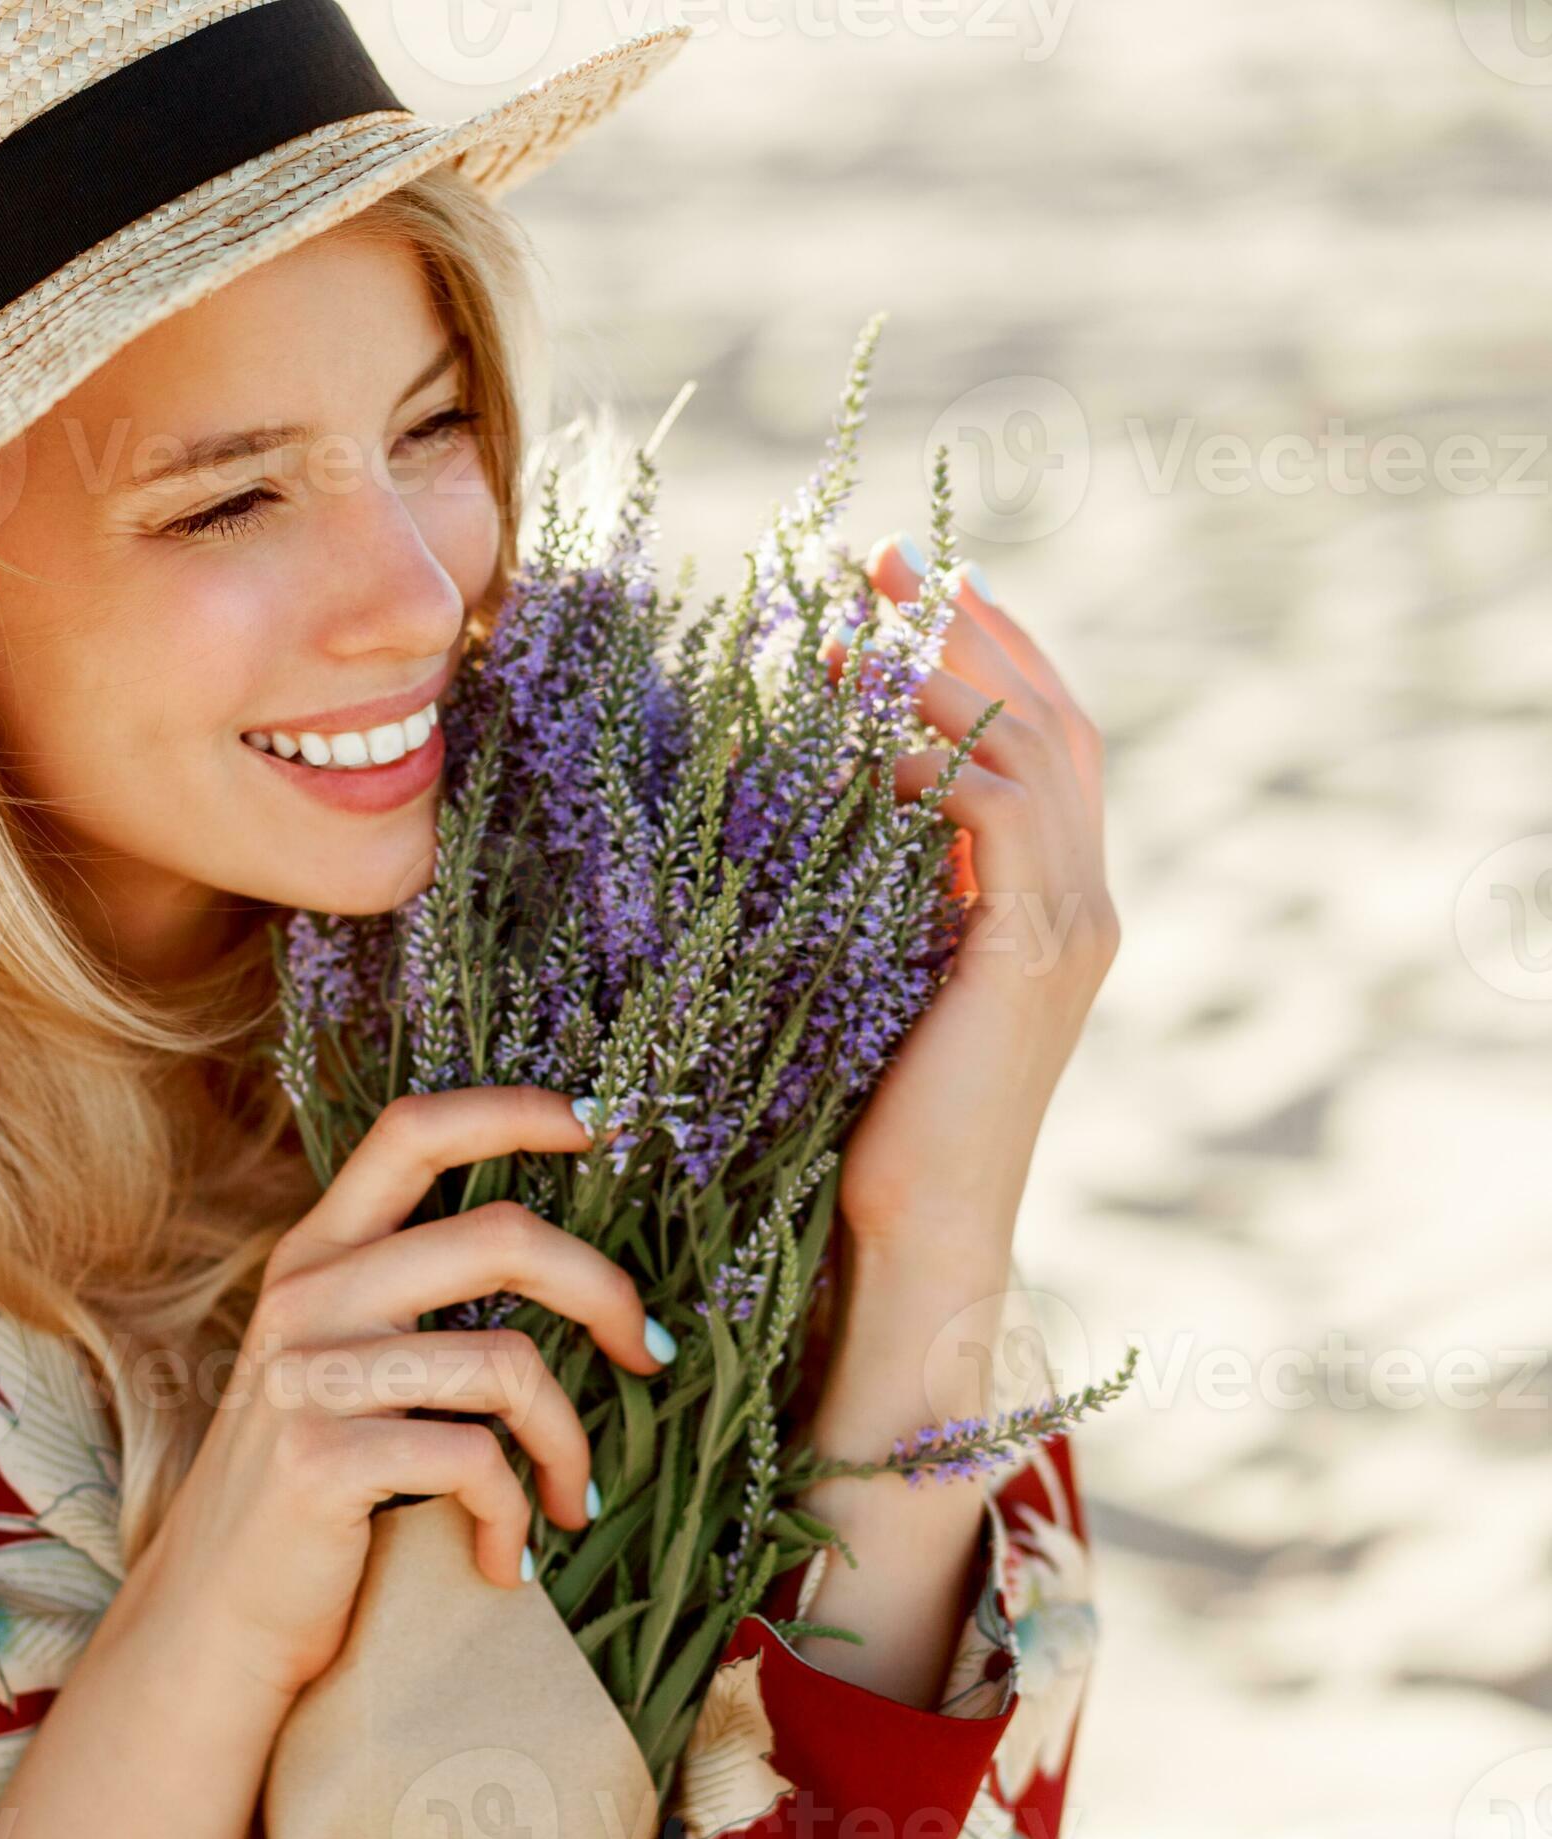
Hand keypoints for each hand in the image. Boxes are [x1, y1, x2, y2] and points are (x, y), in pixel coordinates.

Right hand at [107, 1086, 673, 1703]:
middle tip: (649, 1351)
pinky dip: (516, 1519)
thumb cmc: (308, 1499)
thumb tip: (565, 1275)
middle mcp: (308, 1294)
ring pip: (507, 1363)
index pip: (411, 1130)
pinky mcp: (323, 1457)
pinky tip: (508, 1560)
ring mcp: (309, 1372)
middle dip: (605, 1291)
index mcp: (317, 1255)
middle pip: (499, 1235)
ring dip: (570, 1446)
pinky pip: (476, 1462)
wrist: (213, 1618)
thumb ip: (408, 1306)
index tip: (596, 1125)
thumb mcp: (339, 1372)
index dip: (510, 1111)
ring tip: (572, 1500)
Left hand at [832, 541, 1116, 1283]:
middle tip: (878, 558)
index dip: (983, 649)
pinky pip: (1001, 819)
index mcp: (1050, 901)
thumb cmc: (864, 1115)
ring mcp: (1072, 926)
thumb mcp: (872, 970)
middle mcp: (1082, 902)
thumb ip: (878, 888)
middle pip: (1053, 718)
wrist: (909, 1227)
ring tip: (857, 629)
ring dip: (945, 676)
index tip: (902, 585)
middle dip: (968, 626)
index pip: (1042, 737)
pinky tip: (862, 745)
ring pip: (1033, 751)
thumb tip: (809, 797)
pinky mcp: (1034, 955)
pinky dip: (937, 765)